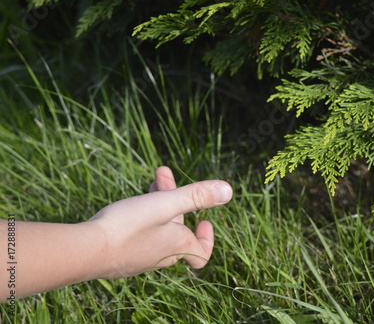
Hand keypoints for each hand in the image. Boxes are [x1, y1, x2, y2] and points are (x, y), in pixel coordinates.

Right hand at [86, 166, 232, 278]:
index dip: (207, 239)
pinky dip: (142, 216)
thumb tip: (228, 190)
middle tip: (163, 175)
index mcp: (176, 246)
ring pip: (157, 229)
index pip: (201, 254)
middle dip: (175, 200)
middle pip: (177, 230)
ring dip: (157, 203)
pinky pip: (139, 236)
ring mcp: (139, 258)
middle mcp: (161, 256)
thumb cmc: (127, 227)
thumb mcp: (165, 204)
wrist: (85, 250)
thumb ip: (196, 196)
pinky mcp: (121, 256)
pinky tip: (131, 202)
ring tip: (152, 180)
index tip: (203, 220)